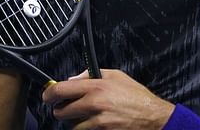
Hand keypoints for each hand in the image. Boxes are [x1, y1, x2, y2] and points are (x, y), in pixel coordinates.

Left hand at [42, 69, 175, 129]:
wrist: (152, 116)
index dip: (49, 93)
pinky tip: (95, 124)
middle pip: (61, 112)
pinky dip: (86, 129)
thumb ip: (92, 75)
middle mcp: (94, 104)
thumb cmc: (136, 96)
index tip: (48, 95)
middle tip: (67, 108)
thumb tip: (73, 79)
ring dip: (75, 123)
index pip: (61, 90)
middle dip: (61, 110)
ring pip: (71, 126)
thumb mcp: (117, 76)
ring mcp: (96, 122)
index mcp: (96, 87)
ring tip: (86, 117)